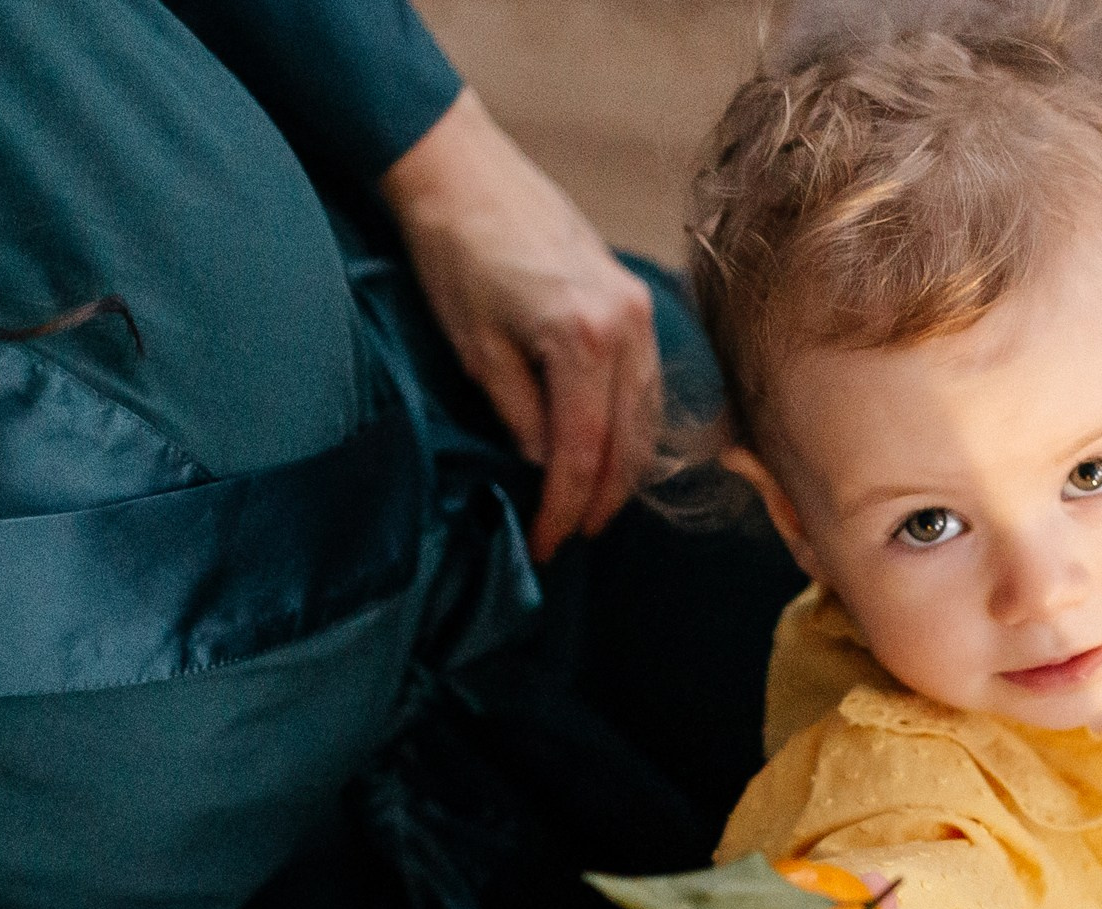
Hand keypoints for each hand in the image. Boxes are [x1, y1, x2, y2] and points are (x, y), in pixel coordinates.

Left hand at [382, 91, 660, 558]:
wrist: (463, 169)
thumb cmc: (453, 252)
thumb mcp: (475, 347)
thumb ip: (519, 413)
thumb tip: (548, 465)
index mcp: (582, 340)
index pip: (583, 451)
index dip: (566, 507)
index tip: (548, 544)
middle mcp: (626, 328)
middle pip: (629, 441)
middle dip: (603, 497)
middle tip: (573, 535)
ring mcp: (639, 311)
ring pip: (648, 414)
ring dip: (625, 466)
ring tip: (595, 503)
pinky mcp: (635, 298)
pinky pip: (648, 381)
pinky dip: (634, 423)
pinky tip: (614, 446)